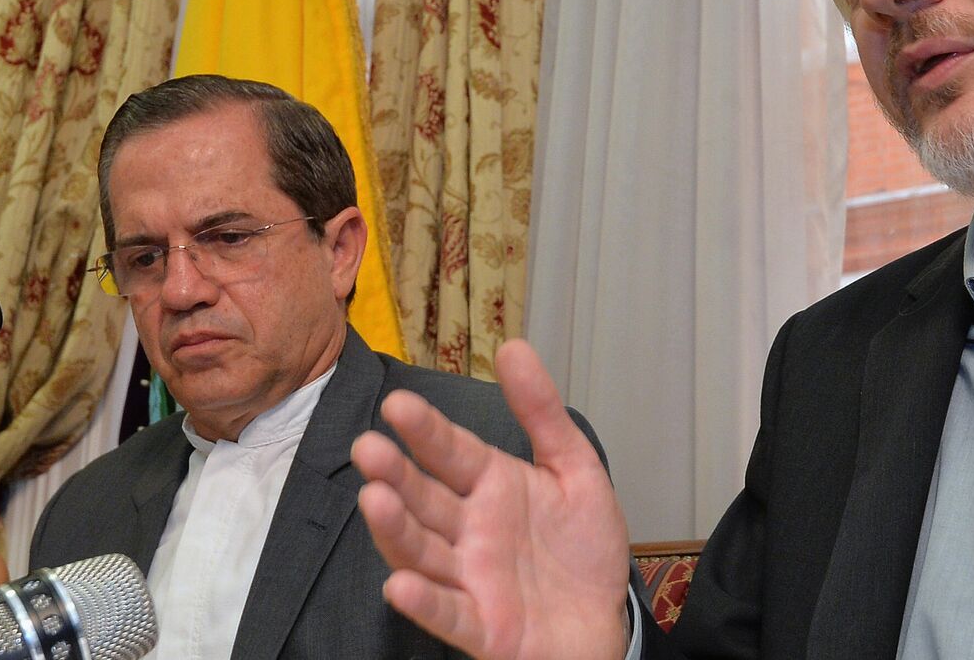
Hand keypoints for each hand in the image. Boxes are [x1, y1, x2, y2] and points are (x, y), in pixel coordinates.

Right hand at [352, 340, 631, 659]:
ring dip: (396, 529)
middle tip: (369, 448)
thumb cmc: (583, 549)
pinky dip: (424, 601)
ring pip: (423, 551)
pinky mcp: (480, 626)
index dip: (425, 430)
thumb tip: (514, 347)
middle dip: (396, 474)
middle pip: (424, 499)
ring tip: (375, 500)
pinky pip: (447, 613)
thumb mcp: (574, 470)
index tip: (398, 404)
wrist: (604, 621)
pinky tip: (401, 585)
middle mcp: (470, 530)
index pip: (450, 452)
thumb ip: (542, 413)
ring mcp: (470, 578)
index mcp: (490, 486)